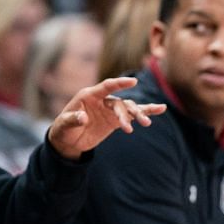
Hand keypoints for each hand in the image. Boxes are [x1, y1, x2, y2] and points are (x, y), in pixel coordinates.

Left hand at [46, 77, 166, 159]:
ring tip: (147, 124)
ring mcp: (111, 110)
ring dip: (138, 114)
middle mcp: (102, 100)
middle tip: (127, 128)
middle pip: (120, 103)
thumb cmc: (63, 129)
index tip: (133, 81)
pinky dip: (146, 112)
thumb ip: (73, 119)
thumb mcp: (63, 125)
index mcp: (89, 96)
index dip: (119, 84)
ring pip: (129, 108)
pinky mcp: (116, 120)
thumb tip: (83, 117)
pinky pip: (133, 115)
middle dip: (126, 114)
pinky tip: (160, 109)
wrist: (68, 141)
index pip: (107, 87)